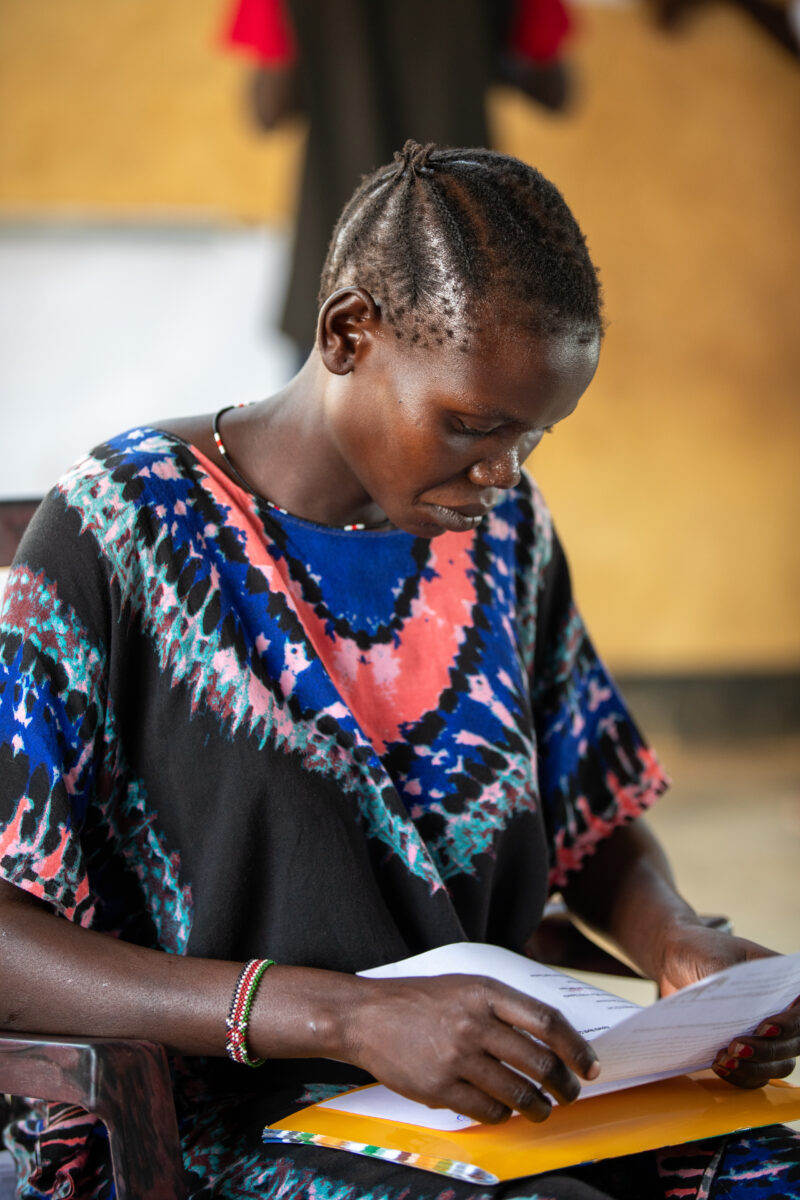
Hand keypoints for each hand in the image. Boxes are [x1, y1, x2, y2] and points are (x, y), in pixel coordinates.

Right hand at [345, 973, 598, 1123]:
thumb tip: (552, 1035)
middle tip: (570, 1094)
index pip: (547, 1022)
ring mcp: (456, 1056)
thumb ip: (505, 1005)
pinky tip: (504, 1110)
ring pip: (518, 1093)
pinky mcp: (439, 1086)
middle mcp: (474, 1023)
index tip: (590, 1066)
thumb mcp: (465, 985)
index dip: (576, 1048)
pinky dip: (504, 1116)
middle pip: (539, 1063)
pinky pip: (488, 1111)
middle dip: (564, 1085)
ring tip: (541, 1109)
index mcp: (485, 992)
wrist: (366, 1015)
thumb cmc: (421, 1000)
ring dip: (538, 1107)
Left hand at [658, 923, 799, 1088]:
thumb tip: (735, 1010)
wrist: (674, 959)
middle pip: (794, 1042)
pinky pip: (755, 1074)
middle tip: (736, 1046)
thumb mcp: (713, 957)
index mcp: (781, 981)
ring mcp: (765, 1033)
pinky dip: (741, 1075)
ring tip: (725, 1059)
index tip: (764, 1027)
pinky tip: (721, 1066)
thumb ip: (728, 980)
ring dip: (756, 1067)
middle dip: (767, 1049)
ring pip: (779, 1063)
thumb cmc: (700, 950)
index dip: (790, 1023)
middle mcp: (780, 1010)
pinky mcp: (746, 1050)